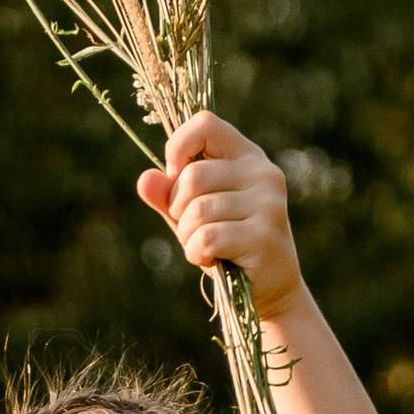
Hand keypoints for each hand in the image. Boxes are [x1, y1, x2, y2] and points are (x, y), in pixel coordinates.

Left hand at [137, 111, 301, 317]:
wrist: (268, 290)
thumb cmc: (227, 245)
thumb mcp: (191, 215)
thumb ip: (167, 195)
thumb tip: (145, 180)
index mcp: (246, 156)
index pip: (205, 124)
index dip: (178, 147)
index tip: (176, 178)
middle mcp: (263, 173)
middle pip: (193, 176)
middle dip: (178, 208)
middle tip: (192, 228)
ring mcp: (268, 203)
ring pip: (198, 211)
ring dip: (187, 237)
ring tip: (204, 248)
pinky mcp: (264, 235)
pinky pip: (207, 238)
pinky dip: (196, 253)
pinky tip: (211, 261)